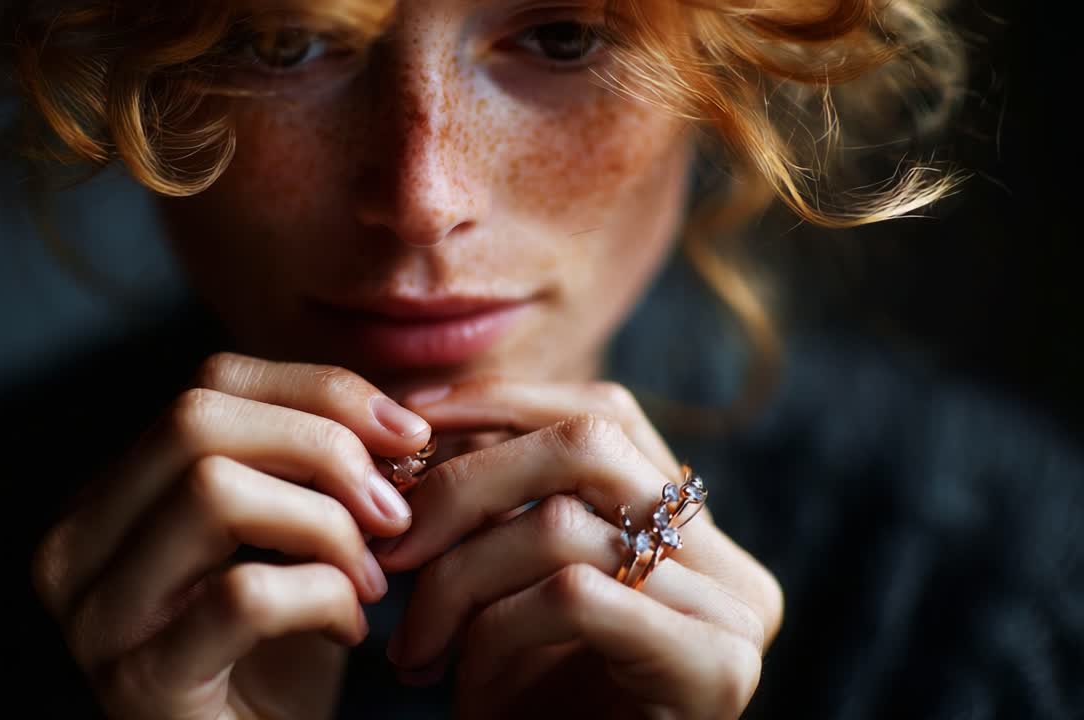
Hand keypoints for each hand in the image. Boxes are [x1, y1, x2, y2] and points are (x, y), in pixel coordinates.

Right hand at [30, 353, 429, 719]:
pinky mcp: (138, 683)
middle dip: (323, 447)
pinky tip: (349, 629)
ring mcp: (96, 616)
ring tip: (371, 578)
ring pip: (212, 492)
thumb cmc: (282, 652)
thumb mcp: (293, 538)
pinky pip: (243, 594)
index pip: (210, 384)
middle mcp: (77, 544)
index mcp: (111, 494)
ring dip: (326, 525)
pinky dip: (322, 596)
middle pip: (196, 420)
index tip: (406, 436)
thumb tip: (392, 414)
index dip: (320, 392)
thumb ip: (315, 466)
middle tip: (393, 509)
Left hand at [378, 379, 783, 719]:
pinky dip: (494, 628)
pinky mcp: (713, 666)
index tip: (411, 421)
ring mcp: (732, 611)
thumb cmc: (528, 710)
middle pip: (589, 446)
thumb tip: (423, 416)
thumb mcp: (507, 586)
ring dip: (458, 581)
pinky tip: (459, 678)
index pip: (603, 415)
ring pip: (563, 525)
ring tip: (416, 645)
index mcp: (691, 531)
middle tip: (394, 544)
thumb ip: (498, 505)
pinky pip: (571, 597)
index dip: (505, 402)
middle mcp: (727, 560)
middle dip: (467, 482)